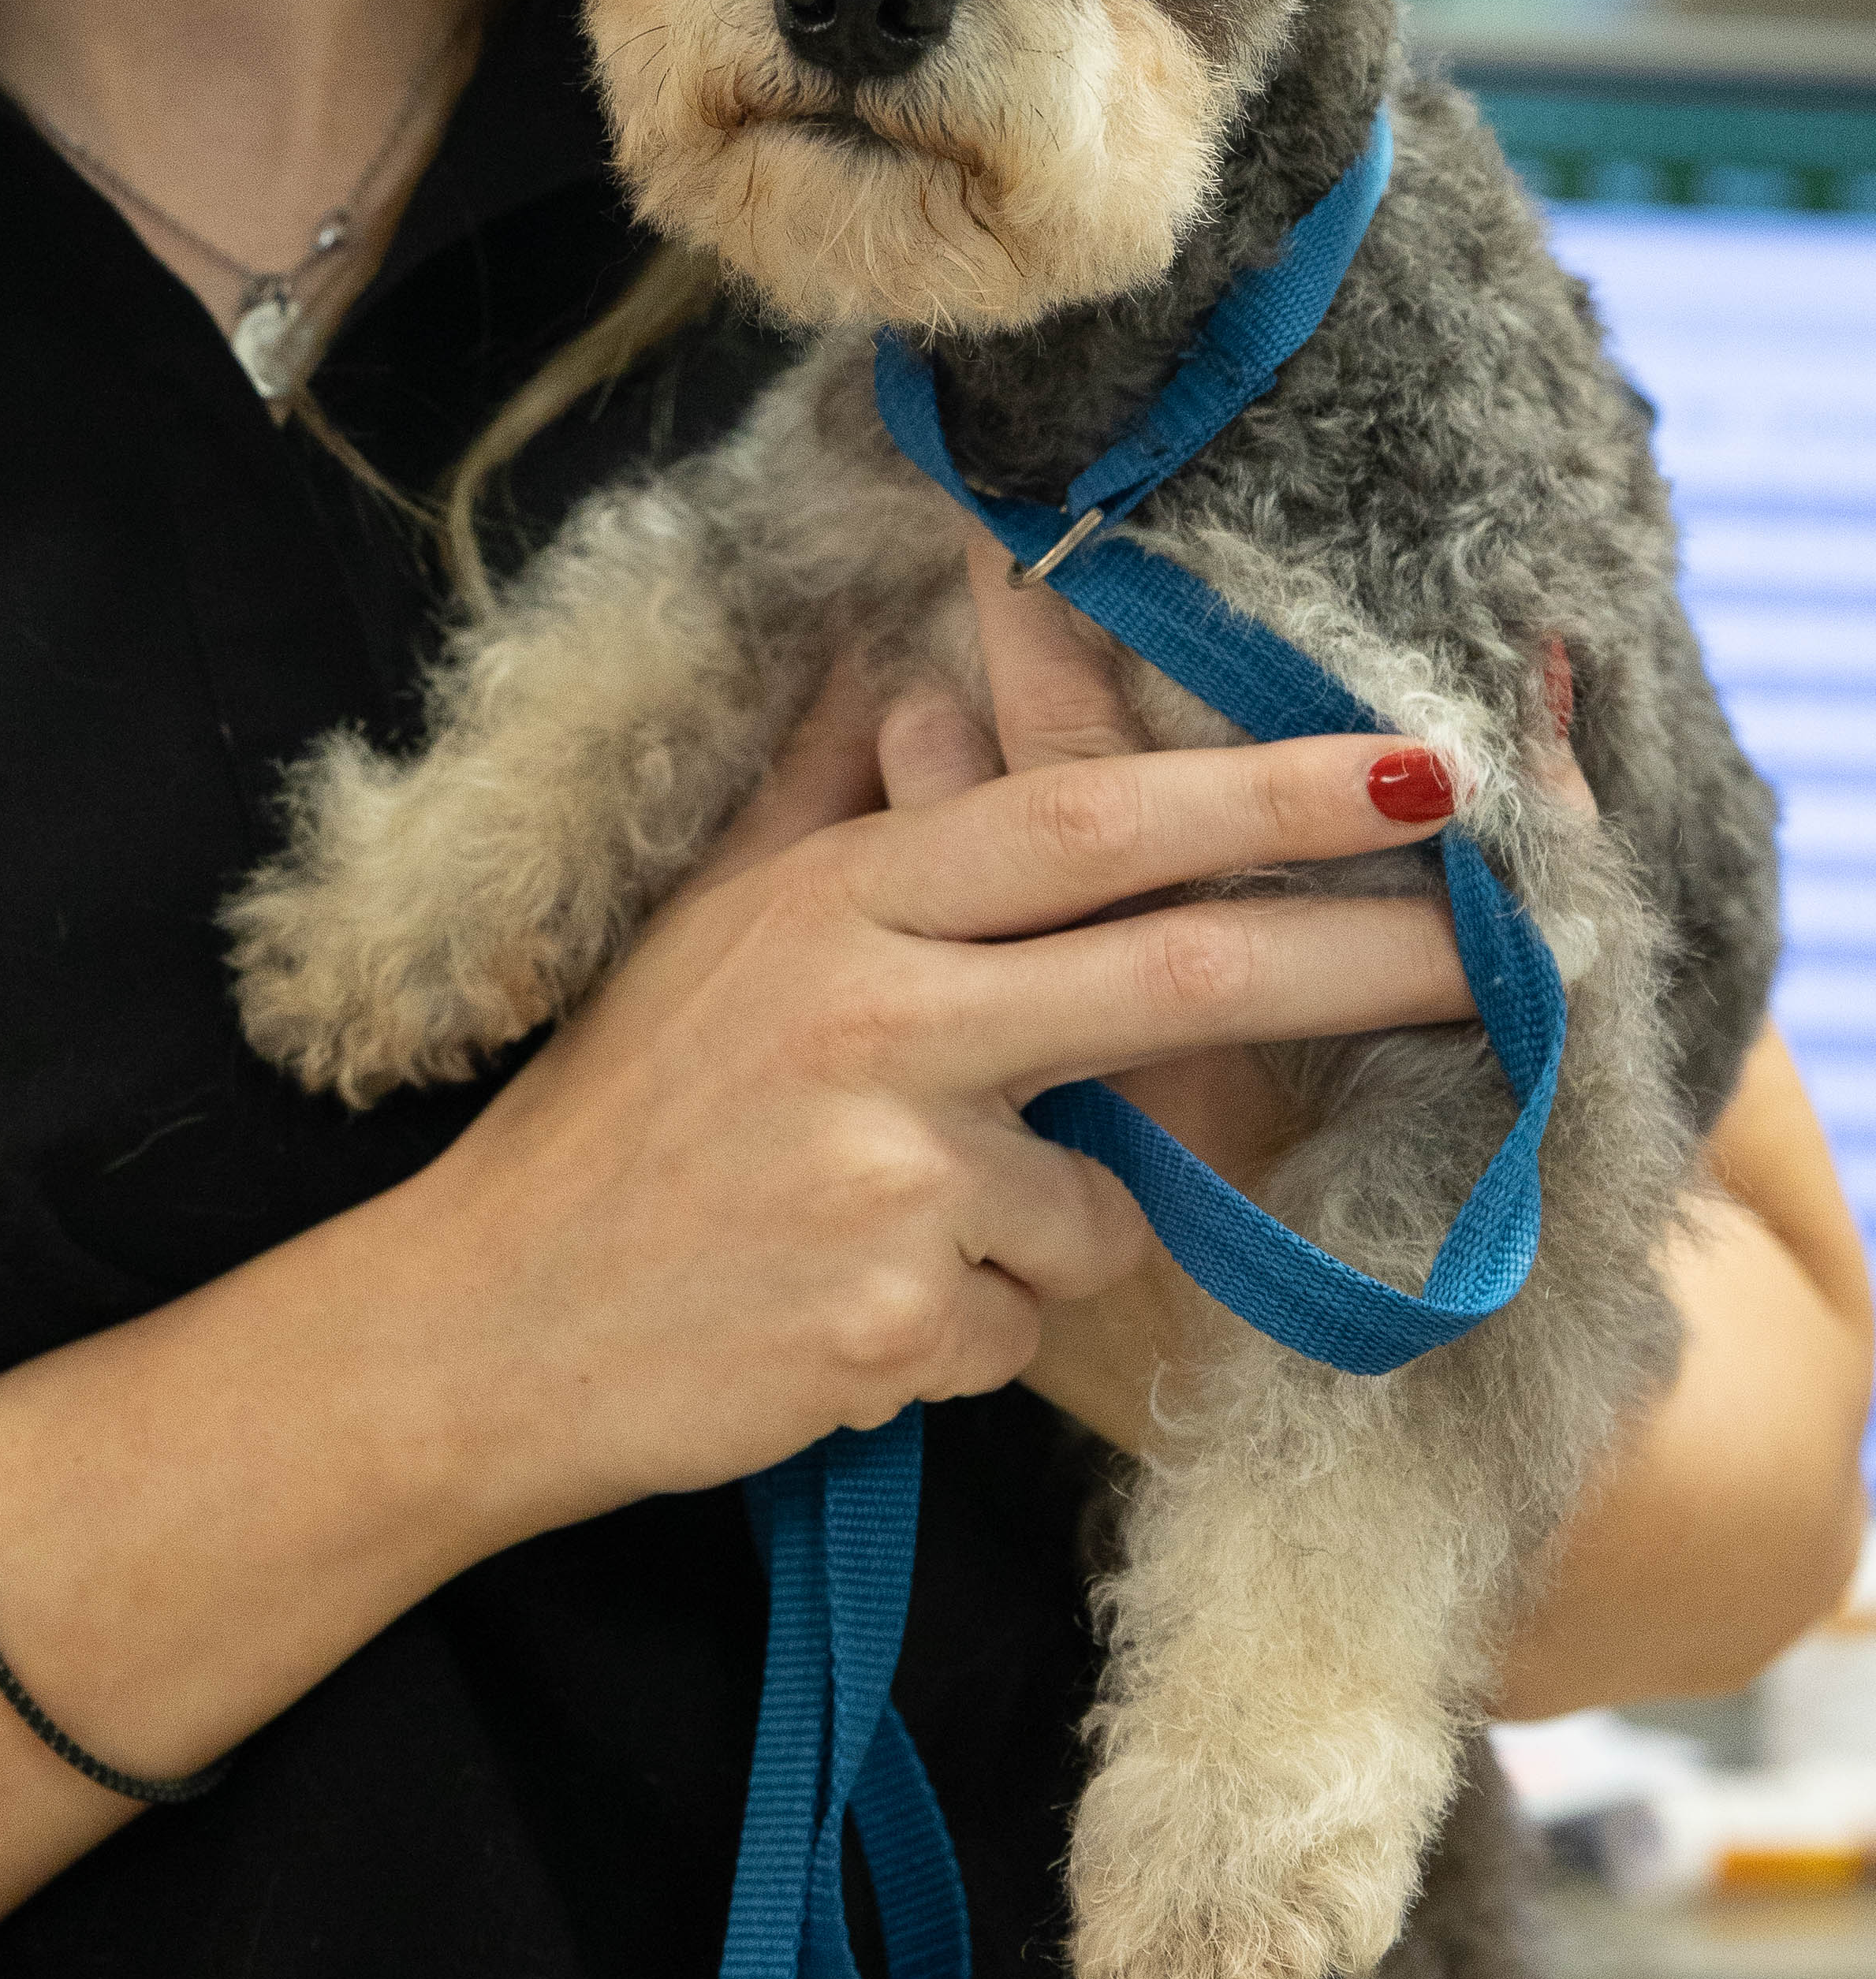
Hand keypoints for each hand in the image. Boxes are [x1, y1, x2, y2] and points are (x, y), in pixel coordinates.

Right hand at [398, 546, 1476, 1541]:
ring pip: (1104, 1200)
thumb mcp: (710, 925)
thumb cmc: (615, 1117)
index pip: (1083, 821)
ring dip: (1045, 1227)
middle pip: (1171, 972)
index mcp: (836, 902)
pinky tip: (851, 1314)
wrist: (481, 1328)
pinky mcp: (894, 1323)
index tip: (1406, 766)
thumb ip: (832, 790)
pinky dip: (974, 1325)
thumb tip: (911, 651)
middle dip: (1360, 954)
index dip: (1256, 790)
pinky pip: (1030, 1322)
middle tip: (1498, 948)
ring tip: (880, 1227)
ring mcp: (886, 1175)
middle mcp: (872, 1018)